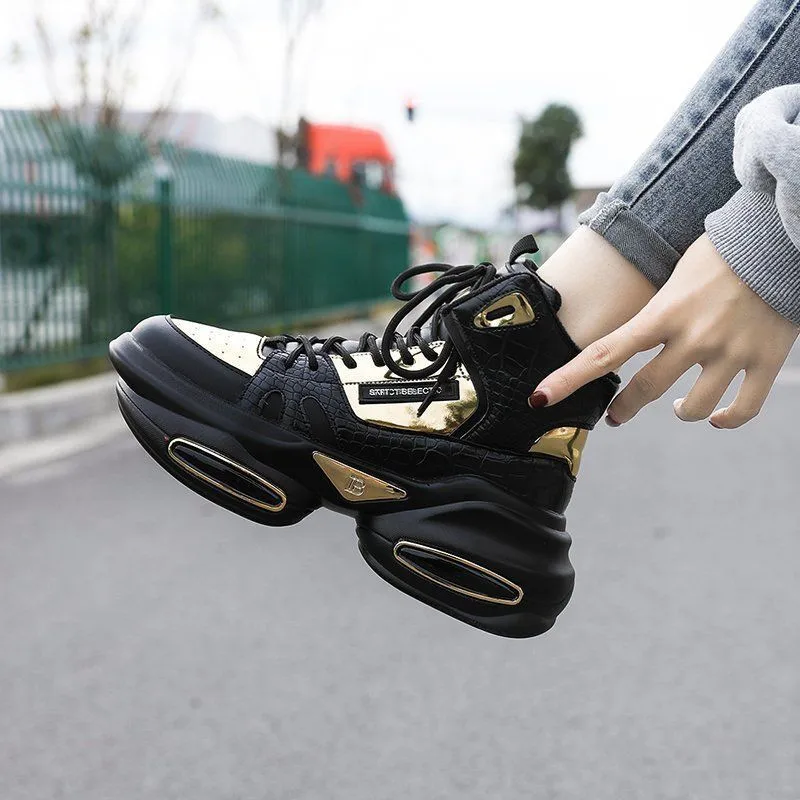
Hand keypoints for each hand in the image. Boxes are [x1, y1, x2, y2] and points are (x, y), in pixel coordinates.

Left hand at [531, 234, 797, 428]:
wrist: (782, 236)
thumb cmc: (722, 253)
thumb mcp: (674, 277)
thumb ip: (653, 313)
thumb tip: (629, 340)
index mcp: (663, 312)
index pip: (604, 353)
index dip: (568, 379)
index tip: (540, 399)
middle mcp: (694, 336)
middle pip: (644, 389)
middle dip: (624, 408)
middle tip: (615, 416)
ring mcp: (730, 351)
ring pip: (693, 409)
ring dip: (680, 413)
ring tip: (675, 409)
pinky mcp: (766, 360)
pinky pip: (742, 409)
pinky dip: (726, 419)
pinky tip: (717, 418)